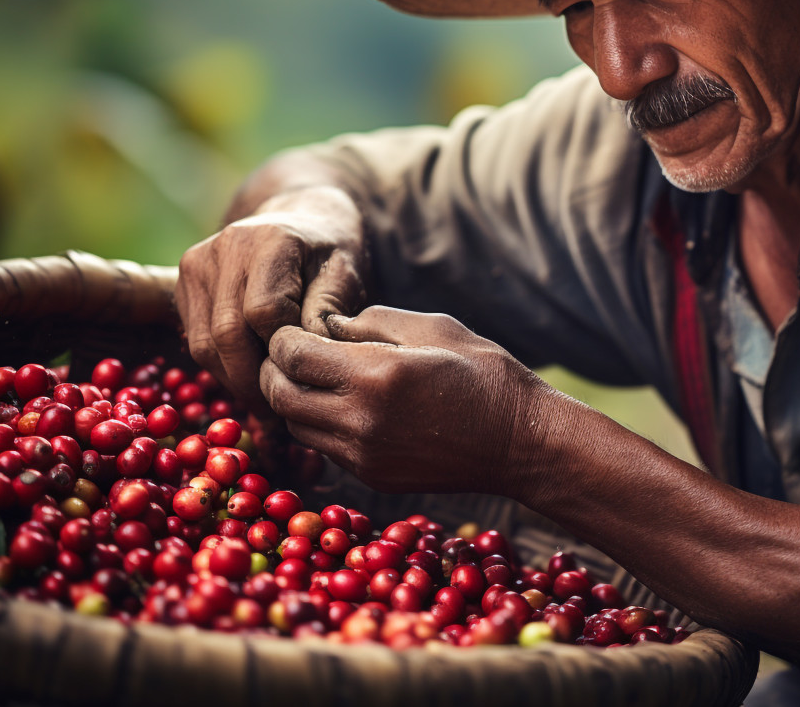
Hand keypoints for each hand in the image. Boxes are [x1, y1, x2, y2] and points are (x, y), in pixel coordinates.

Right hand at [175, 186, 368, 417]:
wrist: (299, 217)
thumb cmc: (329, 253)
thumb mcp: (346, 275)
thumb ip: (329, 312)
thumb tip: (308, 358)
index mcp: (271, 240)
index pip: (263, 312)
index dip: (282, 351)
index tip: (305, 376)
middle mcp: (226, 246)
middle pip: (226, 334)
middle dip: (254, 380)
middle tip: (282, 410)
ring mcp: (198, 263)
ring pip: (205, 344)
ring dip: (235, 380)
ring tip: (268, 398)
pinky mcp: (184, 281)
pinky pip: (196, 340)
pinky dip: (222, 366)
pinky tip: (251, 375)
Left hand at [258, 308, 552, 496]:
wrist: (520, 442)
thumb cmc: (484, 373)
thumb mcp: (432, 327)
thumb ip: (371, 321)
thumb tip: (326, 327)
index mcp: (374, 376)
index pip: (292, 356)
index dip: (283, 338)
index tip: (295, 329)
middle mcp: (360, 421)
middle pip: (281, 396)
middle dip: (278, 371)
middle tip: (294, 354)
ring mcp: (365, 456)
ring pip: (297, 426)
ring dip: (297, 400)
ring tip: (320, 379)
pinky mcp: (373, 477)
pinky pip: (326, 447)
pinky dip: (323, 424)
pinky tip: (348, 406)